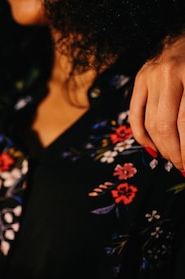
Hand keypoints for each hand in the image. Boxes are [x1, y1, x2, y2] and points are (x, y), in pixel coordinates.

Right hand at [130, 36, 184, 171]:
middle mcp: (168, 74)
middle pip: (164, 126)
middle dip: (175, 152)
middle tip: (183, 167)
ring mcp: (150, 76)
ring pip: (149, 123)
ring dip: (161, 147)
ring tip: (172, 159)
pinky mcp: (140, 78)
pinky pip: (135, 114)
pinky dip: (141, 135)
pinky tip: (153, 148)